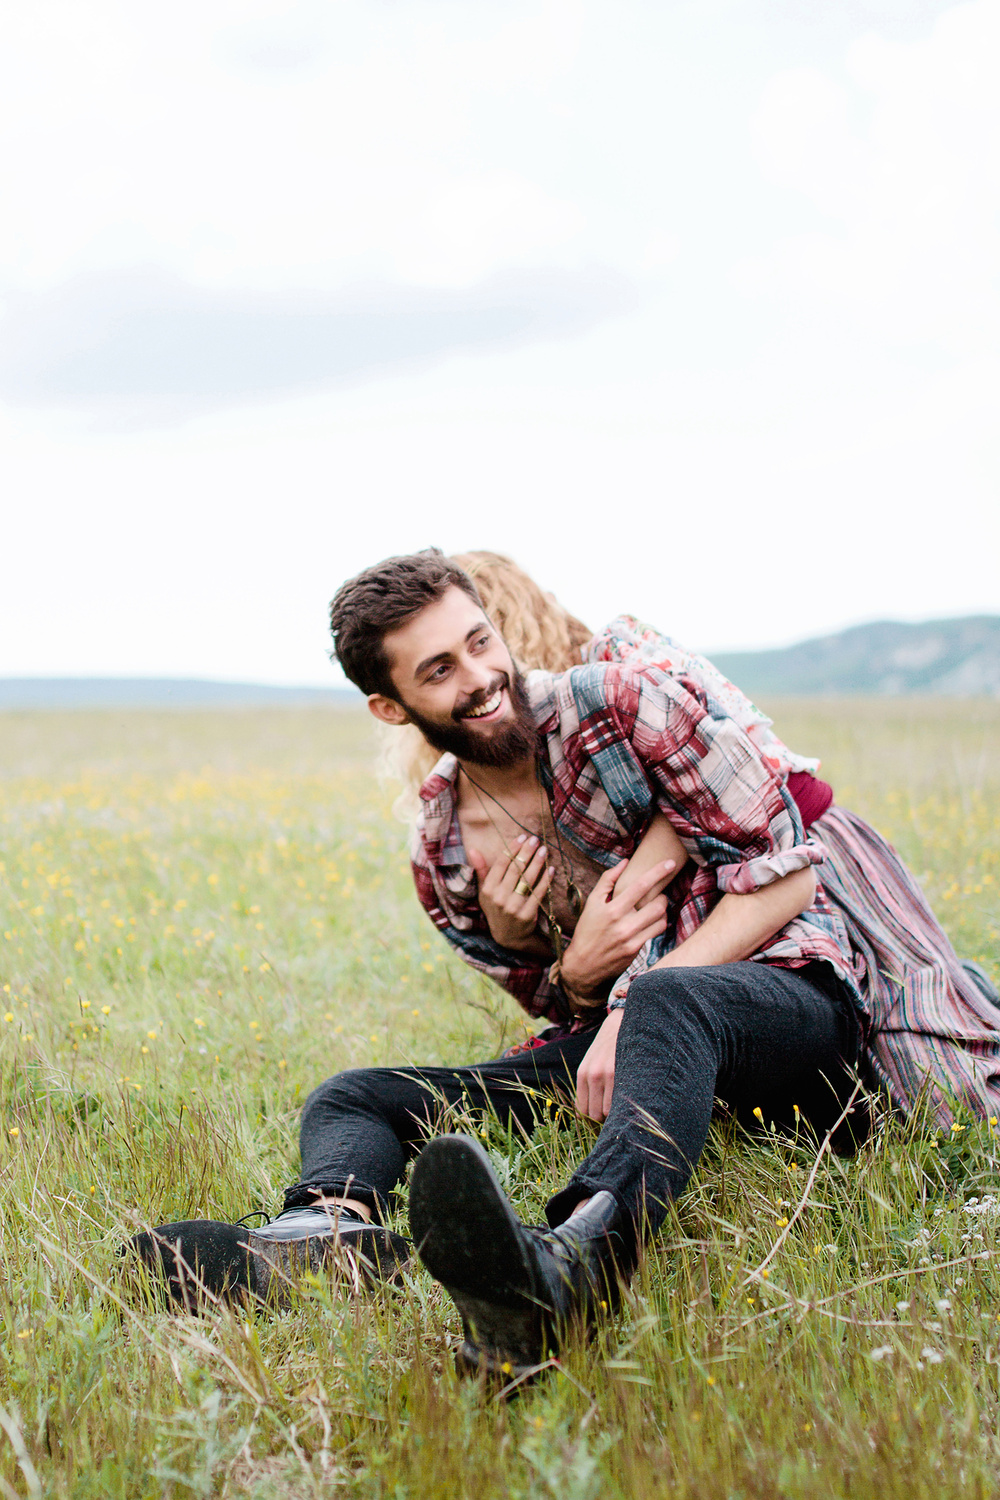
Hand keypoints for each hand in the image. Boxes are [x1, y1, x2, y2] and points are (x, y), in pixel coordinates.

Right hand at [467, 836, 554, 951]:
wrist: (507, 936)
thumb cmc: (495, 908)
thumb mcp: (485, 891)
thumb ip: (481, 870)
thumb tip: (473, 849)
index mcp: (488, 889)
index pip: (501, 864)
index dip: (512, 849)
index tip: (522, 837)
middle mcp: (499, 898)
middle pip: (515, 869)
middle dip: (526, 852)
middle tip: (535, 839)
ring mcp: (513, 907)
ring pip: (527, 880)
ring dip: (537, 863)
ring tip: (544, 850)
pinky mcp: (527, 915)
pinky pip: (538, 893)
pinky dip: (545, 880)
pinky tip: (551, 869)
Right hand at [560, 860, 672, 998]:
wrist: (583, 964)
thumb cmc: (587, 929)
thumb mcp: (592, 902)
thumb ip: (607, 880)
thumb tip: (625, 862)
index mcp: (612, 908)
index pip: (641, 885)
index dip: (659, 872)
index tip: (671, 863)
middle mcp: (623, 924)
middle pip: (657, 904)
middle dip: (662, 895)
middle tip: (658, 894)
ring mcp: (631, 939)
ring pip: (661, 919)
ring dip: (662, 910)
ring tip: (655, 907)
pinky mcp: (636, 950)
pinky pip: (656, 932)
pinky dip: (658, 923)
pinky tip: (651, 921)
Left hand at [575, 1009, 622, 1120]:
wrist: (623, 1022)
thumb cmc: (609, 1046)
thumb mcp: (593, 1061)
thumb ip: (590, 1083)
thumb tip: (589, 1114)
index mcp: (583, 1074)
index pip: (582, 1110)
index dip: (593, 1116)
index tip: (604, 1114)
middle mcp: (591, 1075)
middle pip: (594, 1114)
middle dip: (604, 1117)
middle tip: (615, 1110)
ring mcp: (605, 1074)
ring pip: (607, 1112)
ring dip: (615, 1113)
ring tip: (623, 1103)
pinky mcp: (620, 1072)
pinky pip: (618, 1103)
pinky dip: (623, 1106)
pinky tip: (629, 1097)